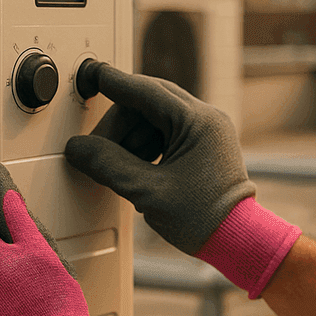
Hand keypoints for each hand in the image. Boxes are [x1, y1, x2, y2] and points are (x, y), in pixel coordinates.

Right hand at [64, 64, 255, 254]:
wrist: (237, 240)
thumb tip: (78, 148)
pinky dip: (146, 145)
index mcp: (198, 122)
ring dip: (131, 138)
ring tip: (122, 168)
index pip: (146, 91)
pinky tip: (138, 168)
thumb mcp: (147, 191)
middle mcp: (206, 119)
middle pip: (148, 103)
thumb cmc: (206, 219)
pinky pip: (166, 132)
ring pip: (154, 118)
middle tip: (97, 151)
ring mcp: (206, 131)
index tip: (92, 75)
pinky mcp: (203, 145)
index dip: (114, 83)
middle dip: (119, 125)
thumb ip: (108, 165)